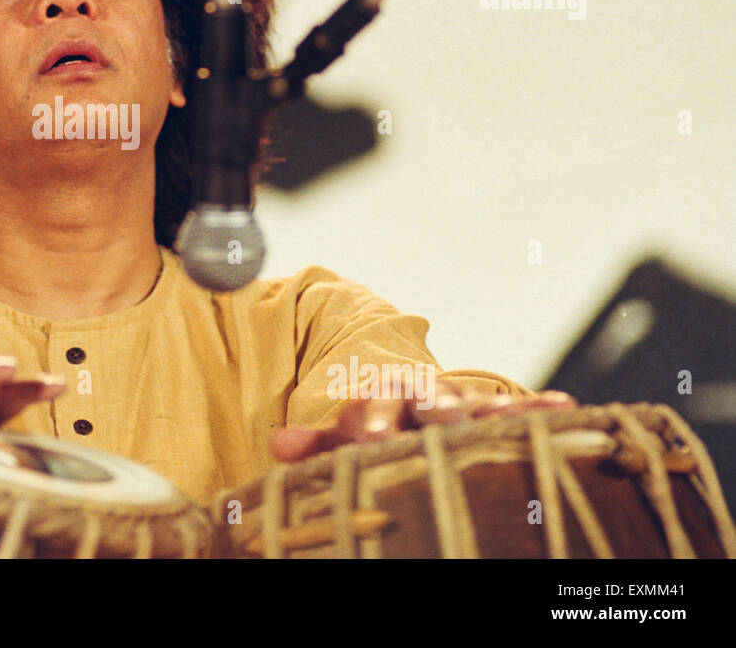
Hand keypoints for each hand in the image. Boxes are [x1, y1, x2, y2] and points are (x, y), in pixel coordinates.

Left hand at [270, 381, 576, 464]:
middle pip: (429, 404)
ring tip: (505, 416)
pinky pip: (523, 411)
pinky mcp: (498, 414)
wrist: (412, 407)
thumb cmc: (377, 431)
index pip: (373, 411)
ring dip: (491, 411)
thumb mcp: (345, 437)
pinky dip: (542, 410)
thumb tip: (279, 446)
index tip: (373, 436)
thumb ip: (318, 443)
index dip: (372, 421)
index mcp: (380, 402)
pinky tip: (565, 408)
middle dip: (433, 412)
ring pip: (477, 406)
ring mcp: (463, 405)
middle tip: (440, 422)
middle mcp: (423, 397)